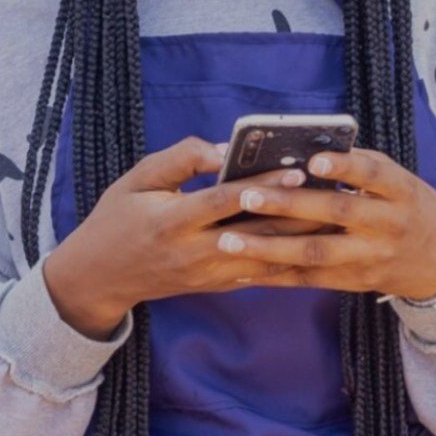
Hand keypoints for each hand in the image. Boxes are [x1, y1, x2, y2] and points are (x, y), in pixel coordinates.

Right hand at [43, 137, 318, 339]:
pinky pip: (261, 273)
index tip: (297, 170)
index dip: (262, 186)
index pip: (225, 201)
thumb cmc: (117, 217)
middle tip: (334, 191)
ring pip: (267, 257)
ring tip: (335, 215)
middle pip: (257, 233)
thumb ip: (180, 158)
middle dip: (298, 212)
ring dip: (301, 238)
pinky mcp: (217, 285)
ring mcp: (208, 274)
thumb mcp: (137, 177)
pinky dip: (290, 258)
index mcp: (172, 221)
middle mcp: (194, 253)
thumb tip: (222, 149)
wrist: (101, 275)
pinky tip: (315, 241)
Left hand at [217, 149, 435, 301]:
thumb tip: (301, 151)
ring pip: (316, 253)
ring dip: (269, 247)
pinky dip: (274, 275)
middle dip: (288, 205)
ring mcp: (371, 257)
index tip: (312, 161)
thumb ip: (357, 166)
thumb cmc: (408, 206)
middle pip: (335, 214)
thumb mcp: (397, 180)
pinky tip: (241, 270)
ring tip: (229, 240)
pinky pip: (310, 279)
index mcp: (399, 191)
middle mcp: (387, 225)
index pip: (372, 174)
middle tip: (246, 195)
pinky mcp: (355, 282)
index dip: (345, 168)